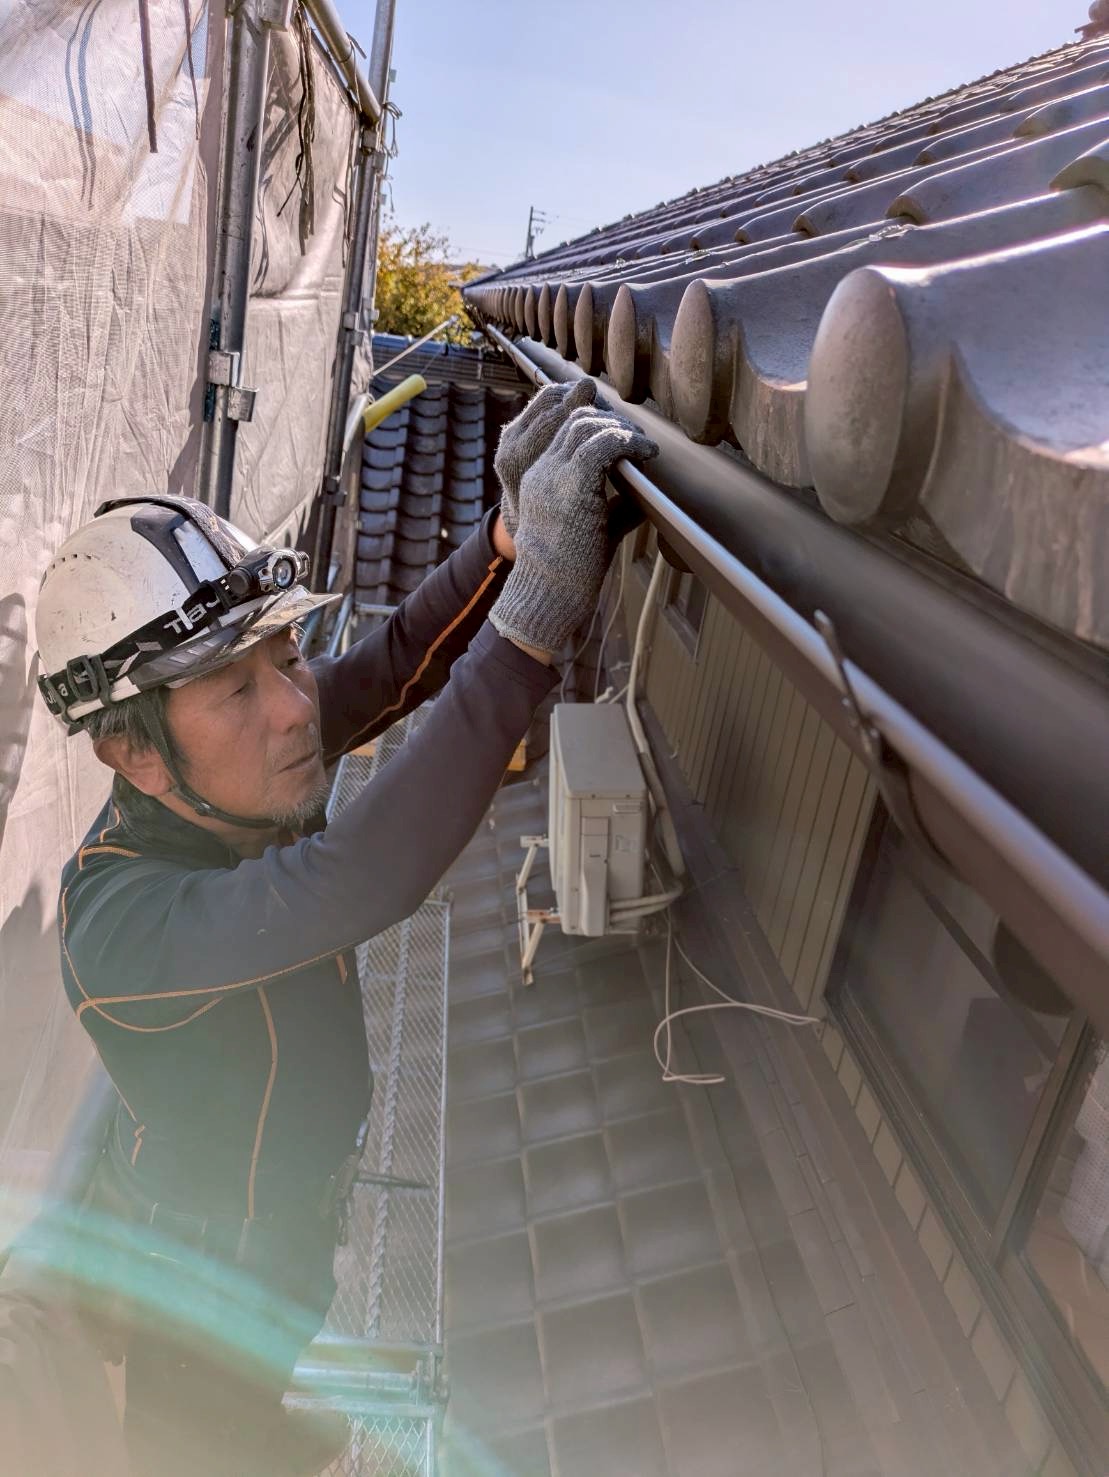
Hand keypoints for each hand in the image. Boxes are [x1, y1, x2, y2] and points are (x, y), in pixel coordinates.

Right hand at [489, 406, 657, 655]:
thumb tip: (642, 500)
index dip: (596, 422)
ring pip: (587, 425)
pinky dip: (629, 441)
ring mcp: (554, 476)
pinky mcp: (573, 485)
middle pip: (575, 420)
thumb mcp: (590, 531)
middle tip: (637, 435)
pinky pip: (603, 444)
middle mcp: (542, 471)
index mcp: (540, 479)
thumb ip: (611, 510)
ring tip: (644, 444)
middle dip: (612, 419)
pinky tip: (647, 452)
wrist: (548, 595)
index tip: (623, 431)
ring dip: (622, 428)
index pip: (563, 431)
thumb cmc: (568, 574)